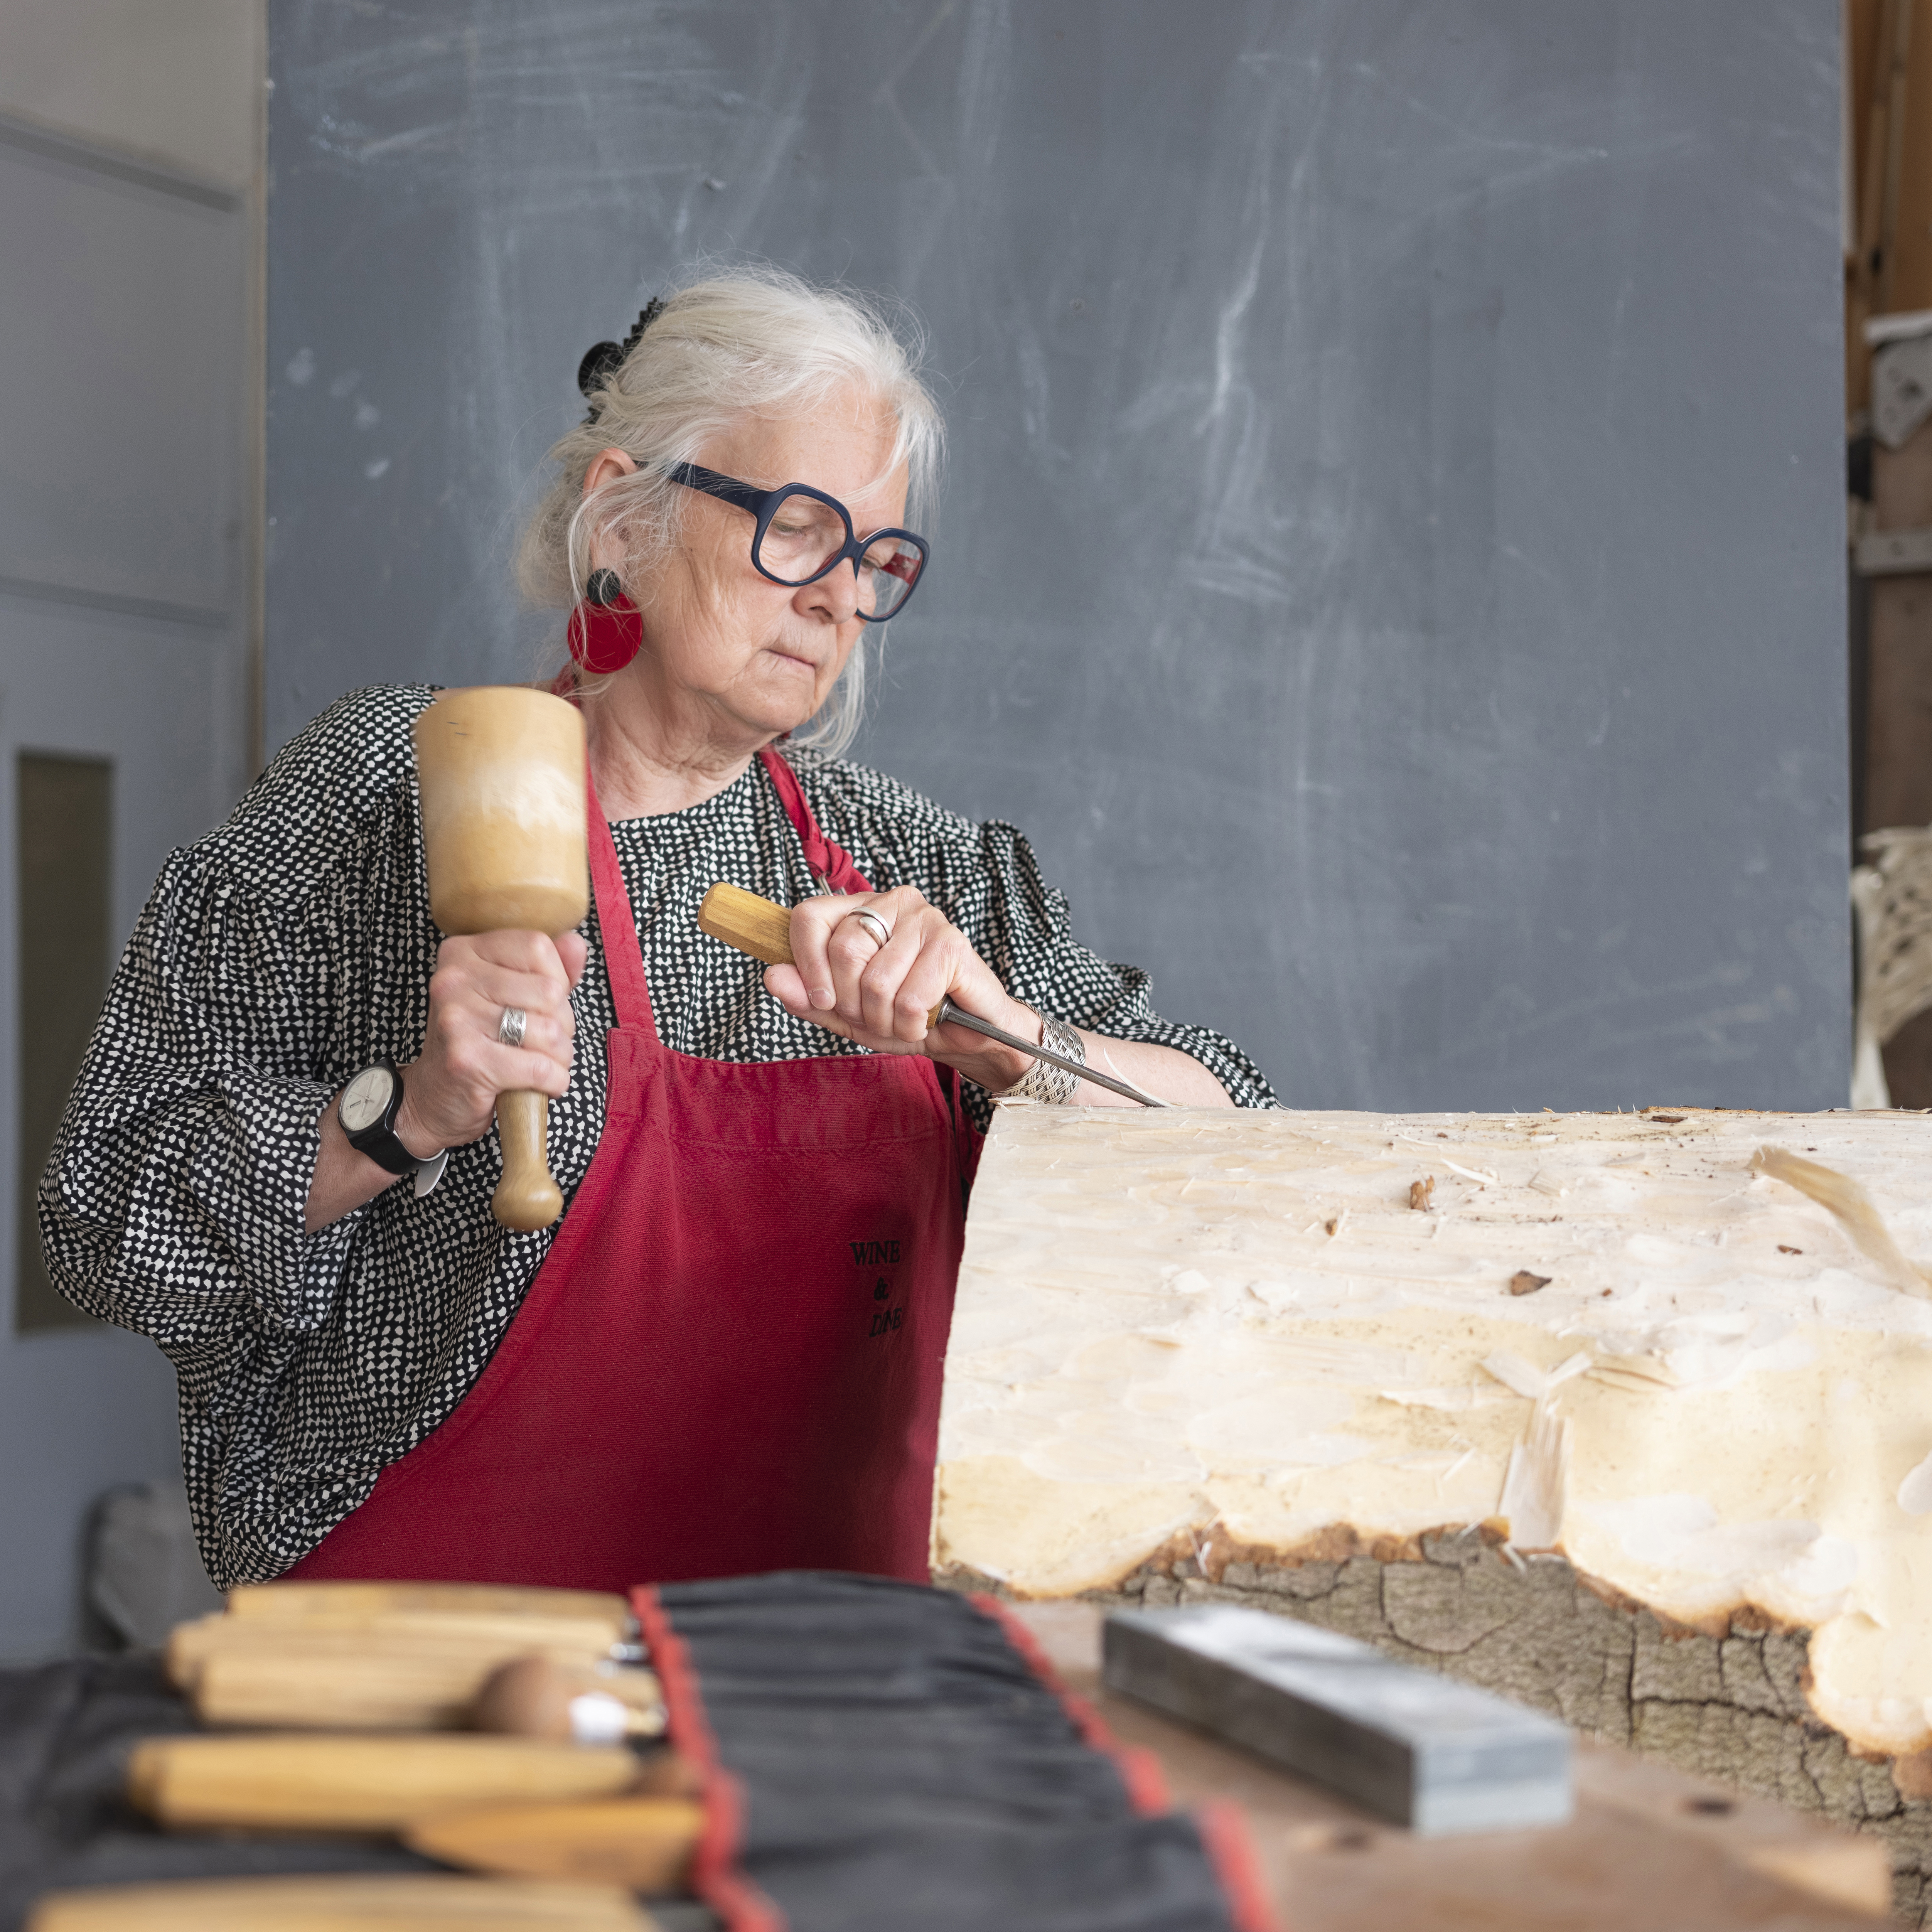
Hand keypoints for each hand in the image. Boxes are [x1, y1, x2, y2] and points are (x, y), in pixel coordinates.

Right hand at [394, 930, 588, 1152]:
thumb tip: (576, 943)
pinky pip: (540, 1068)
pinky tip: (543, 1085)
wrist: (433, 1098)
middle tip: (544, 1043)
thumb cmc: (478, 1044)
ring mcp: (457, 1018)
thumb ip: (546, 969)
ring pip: (549, 1031)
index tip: (545, 1006)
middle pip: (549, 991)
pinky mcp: (466, 1059)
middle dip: (563, 1024)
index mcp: (462, 952)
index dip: (558, 980)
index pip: (537, 946)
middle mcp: (454, 979)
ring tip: (543, 1064)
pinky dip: (554, 1081)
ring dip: (560, 1057)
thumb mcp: (510, 997)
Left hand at [762, 888, 1038, 1091]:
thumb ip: (807, 997)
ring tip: (904, 1019)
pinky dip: (912, 1025)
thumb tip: (771, 975)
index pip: (809, 916)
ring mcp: (925, 919)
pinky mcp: (952, 944)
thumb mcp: (846, 1014)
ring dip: (886, 1020)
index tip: (823, 1000)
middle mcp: (893, 902)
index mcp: (862, 909)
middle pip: (843, 952)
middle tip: (877, 1015)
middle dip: (853, 1003)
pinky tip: (925, 1021)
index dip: (807, 966)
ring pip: (876, 982)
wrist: (969, 1036)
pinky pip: (909, 998)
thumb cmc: (908, 1017)